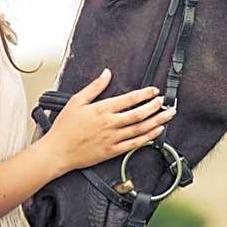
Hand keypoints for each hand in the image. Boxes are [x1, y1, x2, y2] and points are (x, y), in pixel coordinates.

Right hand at [43, 69, 175, 173]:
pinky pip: (135, 143)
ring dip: (157, 121)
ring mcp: (112, 138)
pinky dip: (148, 137)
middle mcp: (110, 124)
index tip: (154, 91)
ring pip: (140, 129)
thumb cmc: (65, 127)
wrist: (58, 151)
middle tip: (165, 102)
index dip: (144, 94)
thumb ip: (94, 87)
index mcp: (102, 110)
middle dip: (155, 107)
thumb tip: (106, 74)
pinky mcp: (112, 151)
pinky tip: (156, 132)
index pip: (129, 99)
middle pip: (139, 114)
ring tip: (168, 115)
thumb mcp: (76, 101)